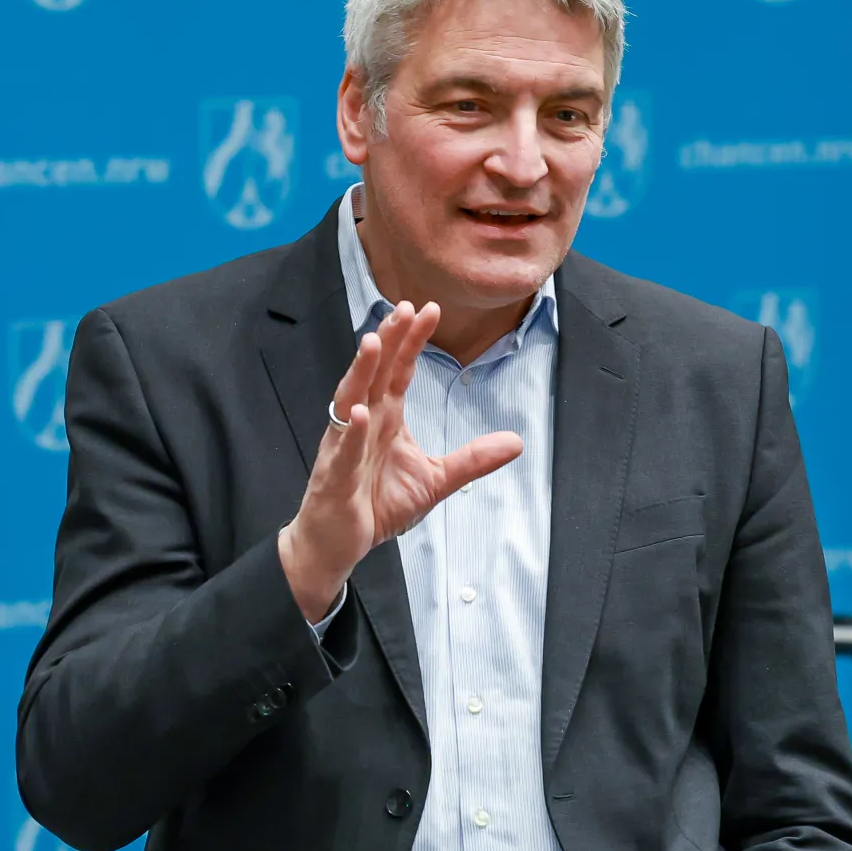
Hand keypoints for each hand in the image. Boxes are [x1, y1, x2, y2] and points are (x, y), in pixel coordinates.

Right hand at [276, 301, 522, 619]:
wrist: (338, 544)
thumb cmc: (377, 506)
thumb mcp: (435, 481)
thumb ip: (472, 460)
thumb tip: (516, 441)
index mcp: (385, 418)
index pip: (398, 371)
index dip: (411, 341)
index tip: (428, 309)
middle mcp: (362, 423)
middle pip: (375, 373)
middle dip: (388, 340)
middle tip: (404, 307)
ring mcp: (345, 446)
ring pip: (350, 399)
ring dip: (360, 371)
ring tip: (372, 342)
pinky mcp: (335, 477)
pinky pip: (344, 450)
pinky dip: (352, 432)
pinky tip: (360, 412)